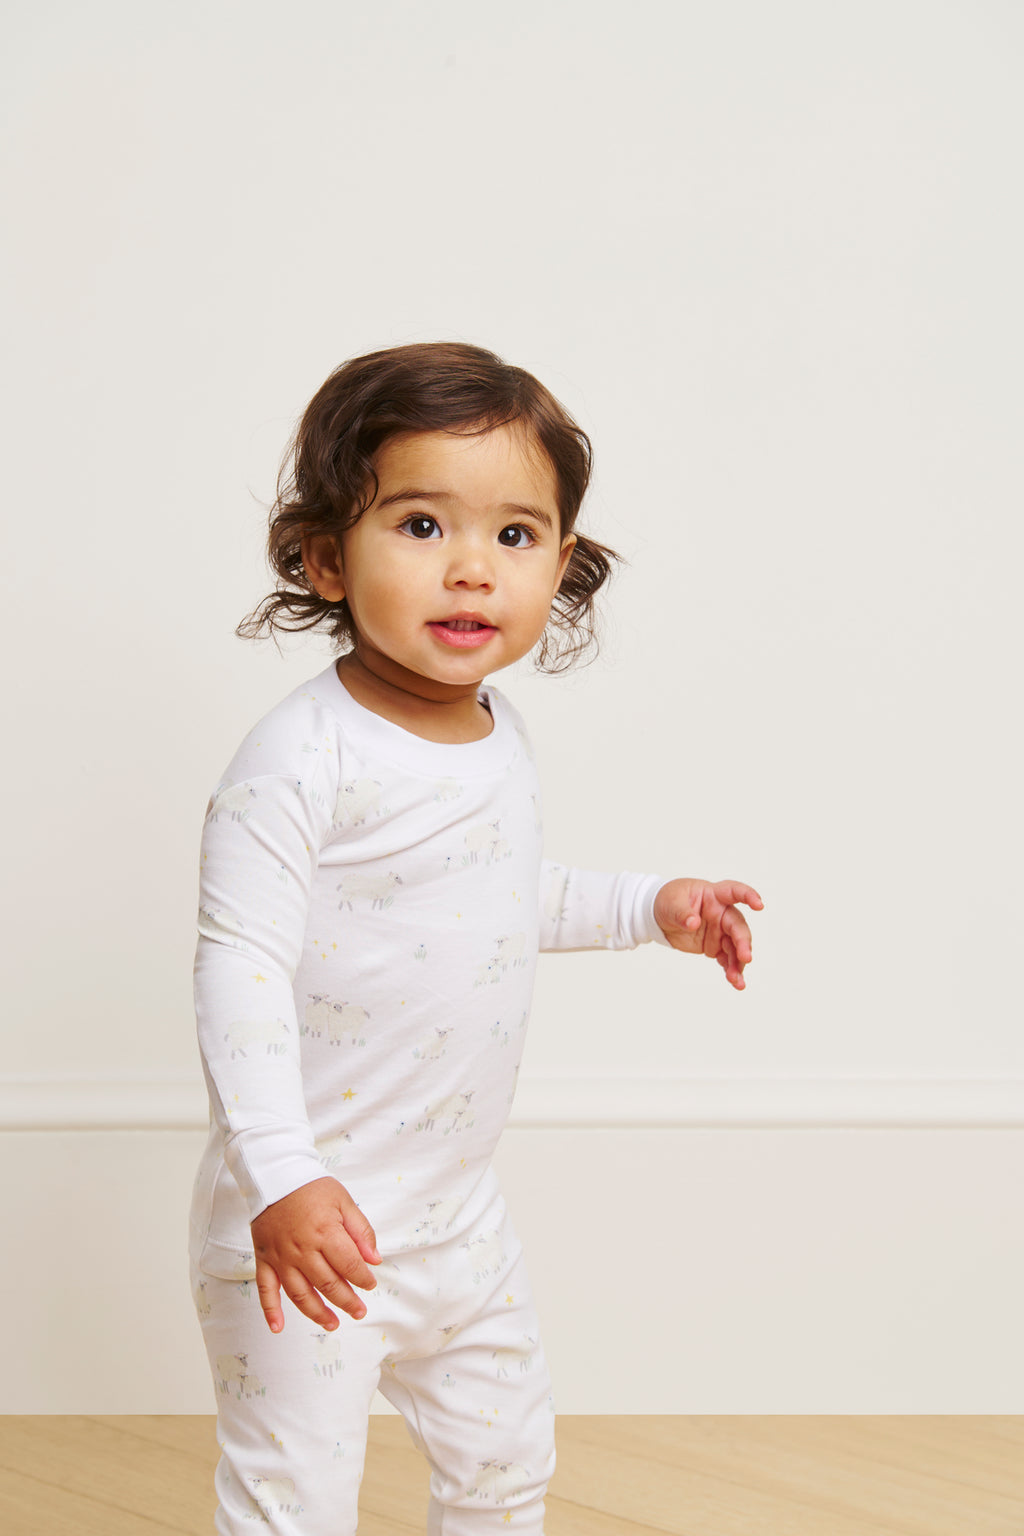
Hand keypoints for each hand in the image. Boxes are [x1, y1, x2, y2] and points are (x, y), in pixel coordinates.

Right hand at [251, 1176, 380, 1332]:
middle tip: (359, 1311)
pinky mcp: (264, 1259)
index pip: (349, 1266)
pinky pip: (265, 1290)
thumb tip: (374, 1260)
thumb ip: (361, 1231)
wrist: (276, 1175)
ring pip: (300, 1294)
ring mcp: (281, 1257)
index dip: (363, 1279)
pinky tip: (278, 1326)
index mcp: (325, 1233)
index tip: (370, 1285)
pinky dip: (270, 1311)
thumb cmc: (312, 1187)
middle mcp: (302, 1249)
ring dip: (317, 1313)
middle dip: (347, 1301)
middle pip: (328, 1284)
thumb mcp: (344, 1201)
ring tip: (333, 1323)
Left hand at [653, 879, 763, 989]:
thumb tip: (693, 923)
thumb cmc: (669, 900)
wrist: (660, 916)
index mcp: (713, 896)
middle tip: (745, 958)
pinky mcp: (715, 946)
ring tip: (737, 980)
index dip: (748, 896)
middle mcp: (722, 913)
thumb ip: (682, 913)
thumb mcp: (671, 903)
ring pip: (736, 947)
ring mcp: (720, 931)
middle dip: (743, 943)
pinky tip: (735, 982)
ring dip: (738, 963)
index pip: (733, 892)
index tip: (759, 905)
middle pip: (738, 927)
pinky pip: (727, 959)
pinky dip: (732, 970)